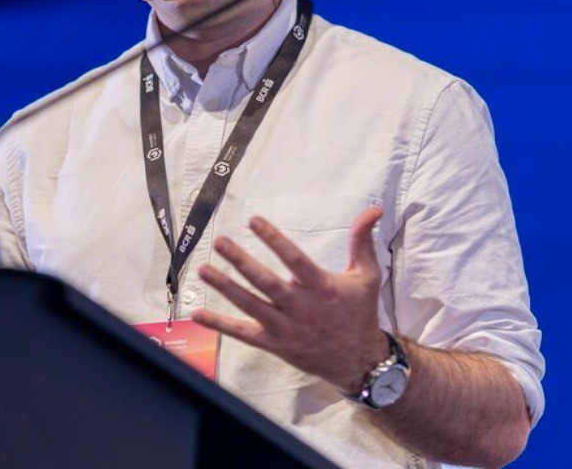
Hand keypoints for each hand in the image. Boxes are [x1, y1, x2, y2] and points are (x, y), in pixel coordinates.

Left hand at [191, 205, 388, 391]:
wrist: (360, 362)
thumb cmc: (360, 312)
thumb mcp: (367, 275)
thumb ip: (363, 240)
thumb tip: (373, 209)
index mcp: (321, 287)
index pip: (294, 259)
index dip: (274, 239)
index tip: (254, 221)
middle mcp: (300, 307)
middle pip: (265, 282)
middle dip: (240, 261)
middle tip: (220, 242)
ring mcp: (285, 328)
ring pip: (250, 305)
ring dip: (225, 287)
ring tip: (203, 269)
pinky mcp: (275, 345)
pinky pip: (243, 334)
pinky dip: (220, 325)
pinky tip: (198, 313)